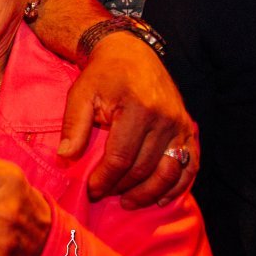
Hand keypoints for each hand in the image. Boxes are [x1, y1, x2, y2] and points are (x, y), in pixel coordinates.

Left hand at [61, 32, 194, 207]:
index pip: (121, 157)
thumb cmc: (102, 75)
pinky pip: (190, 164)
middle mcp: (165, 118)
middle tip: (104, 195)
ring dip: (148, 192)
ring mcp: (180, 124)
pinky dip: (178, 185)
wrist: (129, 53)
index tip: (91, 190)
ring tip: (128, 202)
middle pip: (144, 168)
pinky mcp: (187, 128)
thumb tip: (65, 157)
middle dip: (122, 187)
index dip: (105, 179)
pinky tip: (161, 199)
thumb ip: (73, 126)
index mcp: (138, 109)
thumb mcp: (80, 94)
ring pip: (168, 171)